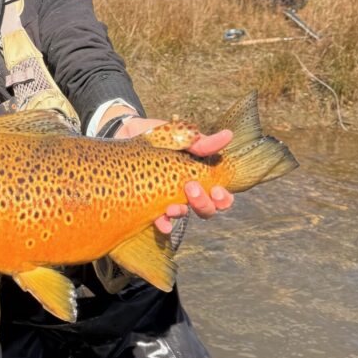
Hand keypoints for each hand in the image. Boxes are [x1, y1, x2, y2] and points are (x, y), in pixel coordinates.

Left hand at [116, 118, 234, 233]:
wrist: (129, 134)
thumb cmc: (161, 137)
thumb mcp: (182, 136)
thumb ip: (202, 142)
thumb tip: (228, 135)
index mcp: (201, 177)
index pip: (220, 197)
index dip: (223, 199)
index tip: (216, 190)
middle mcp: (188, 192)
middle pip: (206, 210)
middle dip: (203, 204)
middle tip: (191, 188)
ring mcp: (170, 198)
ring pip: (184, 214)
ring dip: (182, 212)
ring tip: (173, 206)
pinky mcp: (151, 202)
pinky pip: (159, 218)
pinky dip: (163, 223)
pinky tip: (163, 223)